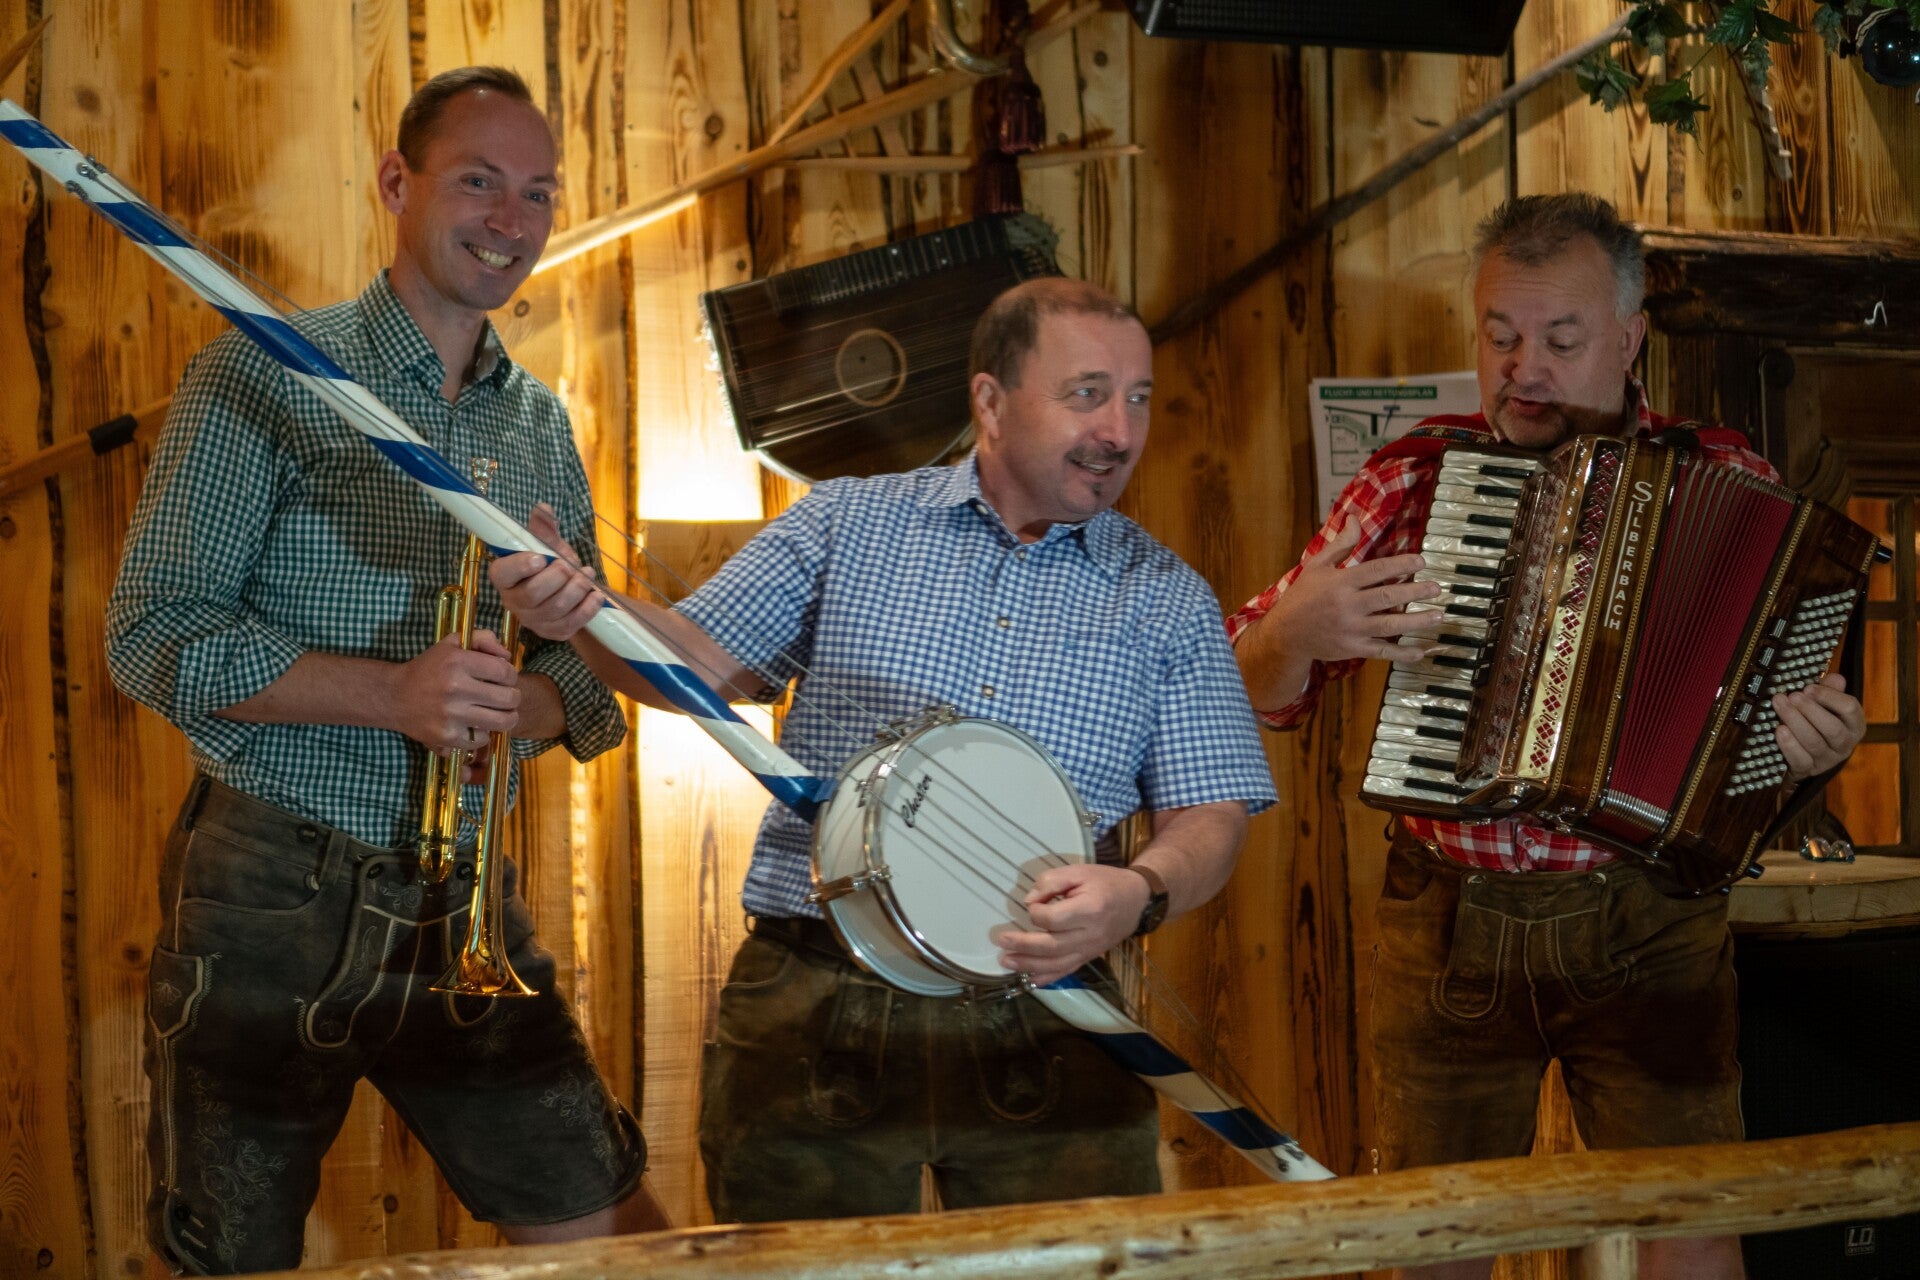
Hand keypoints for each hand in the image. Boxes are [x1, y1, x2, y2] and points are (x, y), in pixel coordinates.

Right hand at [392, 629, 519, 752]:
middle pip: (509, 698)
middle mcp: (455, 688)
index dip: (512, 675)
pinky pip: (482, 739)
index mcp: (458, 661)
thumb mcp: (452, 644)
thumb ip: (483, 639)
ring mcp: (451, 715)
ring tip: (502, 713)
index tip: (507, 679)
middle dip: (514, 698)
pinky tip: (477, 725)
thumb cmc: (428, 668)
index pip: (504, 671)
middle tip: (508, 698)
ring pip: (502, 722)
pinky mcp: (446, 736)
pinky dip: (484, 733)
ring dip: (507, 718)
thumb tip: (507, 656)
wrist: (394, 697)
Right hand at [492, 503, 604, 640]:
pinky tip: (596, 595)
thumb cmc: (554, 565)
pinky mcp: (554, 632)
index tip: (540, 558)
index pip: (503, 573)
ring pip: (554, 609)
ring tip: (587, 575)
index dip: (519, 566)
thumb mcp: (549, 545)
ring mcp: (534, 621)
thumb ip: (545, 530)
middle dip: (557, 577)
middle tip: (571, 566)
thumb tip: (544, 509)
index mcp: (505, 577)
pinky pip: (571, 623)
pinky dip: (587, 608)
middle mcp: (514, 602)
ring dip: (576, 589)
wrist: (572, 591)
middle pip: (532, 594)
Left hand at [993, 863, 1150, 985]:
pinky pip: (1067, 971)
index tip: (1033, 904)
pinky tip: (1029, 979)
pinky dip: (1047, 978)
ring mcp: (1090, 950)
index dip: (1036, 912)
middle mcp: (1090, 934)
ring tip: (1006, 961)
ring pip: (1057, 963)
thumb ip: (1052, 882)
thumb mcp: (1079, 872)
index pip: (1054, 919)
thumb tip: (1030, 901)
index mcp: (1090, 909)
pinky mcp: (1089, 957)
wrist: (1136, 901)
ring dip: (1029, 964)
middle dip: (1023, 945)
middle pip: (1052, 946)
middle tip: (1001, 941)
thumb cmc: (1105, 882)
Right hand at [1268, 519, 1442, 663]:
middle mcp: (1348, 606)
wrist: (1285, 634)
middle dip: (1415, 592)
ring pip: (1390, 625)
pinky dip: (1402, 653)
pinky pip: (1382, 651)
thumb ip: (1340, 544)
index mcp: (1340, 583)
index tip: (1421, 562)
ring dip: (1416, 621)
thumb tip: (1354, 519)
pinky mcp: (1353, 649)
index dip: (1401, 566)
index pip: (1376, 571)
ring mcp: (1351, 629)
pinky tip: (1420, 651)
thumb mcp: (1316, 566)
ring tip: (1437, 615)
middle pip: (1388, 597)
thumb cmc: (1302, 597)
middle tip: (1436, 588)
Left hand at [1775, 672, 1864, 780]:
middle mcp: (1845, 744)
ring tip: (1780, 705)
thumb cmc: (1817, 723)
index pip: (1850, 709)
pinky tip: (1779, 730)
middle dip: (1810, 710)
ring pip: (1814, 743)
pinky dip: (1789, 745)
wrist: (1806, 755)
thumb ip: (1830, 691)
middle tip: (1792, 696)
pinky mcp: (1808, 770)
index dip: (1829, 697)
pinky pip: (1800, 760)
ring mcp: (1827, 760)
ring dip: (1795, 722)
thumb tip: (1835, 678)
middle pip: (1833, 729)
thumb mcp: (1826, 706)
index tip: (1808, 688)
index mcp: (1854, 724)